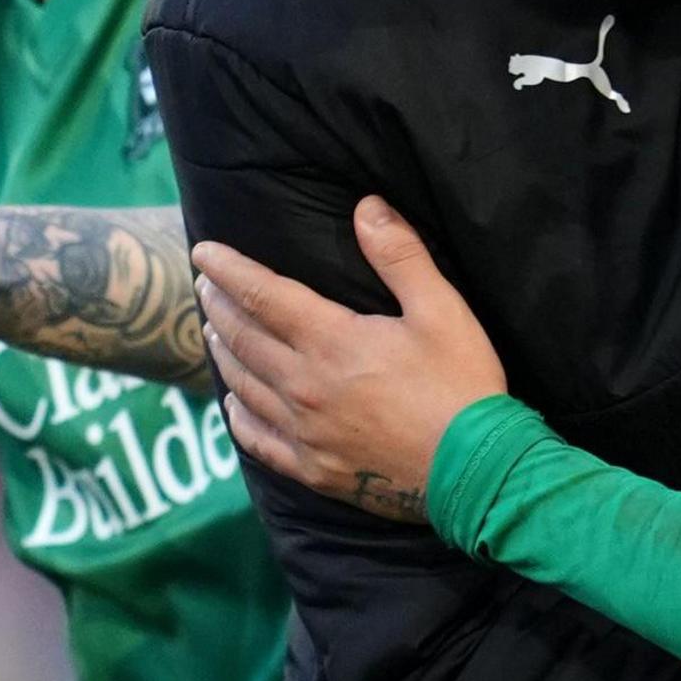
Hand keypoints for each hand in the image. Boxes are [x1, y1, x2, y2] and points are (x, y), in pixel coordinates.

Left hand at [192, 197, 505, 522]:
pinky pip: (258, 441)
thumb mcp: (442, 310)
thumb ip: (400, 256)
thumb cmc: (462, 386)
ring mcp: (304, 433)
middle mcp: (305, 386)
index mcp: (332, 342)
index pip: (263, 295)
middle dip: (219, 305)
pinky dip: (238, 417)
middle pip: (244, 338)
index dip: (229, 270)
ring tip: (212, 330)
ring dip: (223, 353)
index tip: (203, 252)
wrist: (477, 474)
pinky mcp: (313, 470)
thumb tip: (367, 206)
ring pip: (244, 385)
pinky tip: (232, 404)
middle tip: (204, 284)